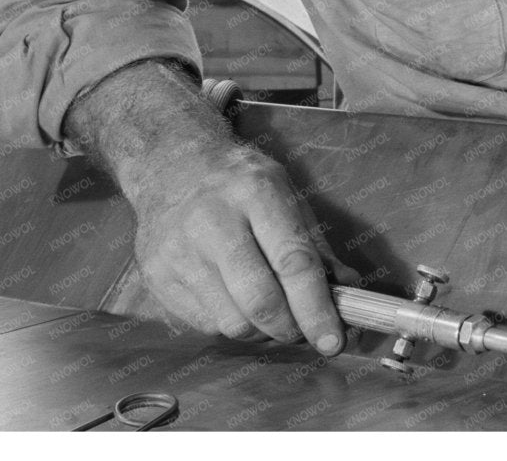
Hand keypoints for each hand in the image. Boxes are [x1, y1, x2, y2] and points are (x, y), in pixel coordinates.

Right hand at [124, 139, 347, 351]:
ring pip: (233, 323)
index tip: (333, 341)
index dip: (317, 308)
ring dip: (262, 331)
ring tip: (270, 310)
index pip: (292, 262)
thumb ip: (317, 246)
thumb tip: (349, 294)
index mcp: (255, 192)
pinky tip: (235, 299)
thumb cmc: (240, 182)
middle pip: (260, 302)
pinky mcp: (157, 278)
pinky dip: (232, 323)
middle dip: (291, 329)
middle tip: (304, 331)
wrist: (172, 165)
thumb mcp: (287, 194)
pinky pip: (207, 325)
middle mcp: (211, 221)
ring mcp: (178, 252)